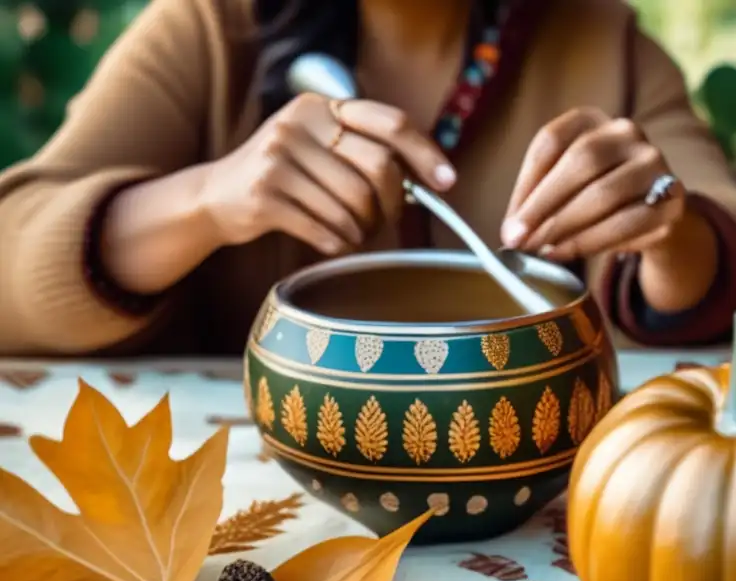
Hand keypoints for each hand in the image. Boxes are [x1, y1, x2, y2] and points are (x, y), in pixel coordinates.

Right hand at [200, 93, 455, 254]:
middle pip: (378, 168)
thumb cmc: (286, 178)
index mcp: (322, 107)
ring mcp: (278, 157)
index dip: (425, 153)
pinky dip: (338, 244)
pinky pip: (325, 229)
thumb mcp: (318, 147)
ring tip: (354, 235)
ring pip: (353, 205)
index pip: (390, 122)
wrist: (216, 197)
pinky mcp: (264, 194)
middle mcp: (299, 123)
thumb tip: (427, 180)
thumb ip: (364, 152)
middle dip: (390, 205)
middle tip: (385, 222)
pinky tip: (334, 245)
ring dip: (362, 232)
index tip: (447, 182)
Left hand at [501, 108, 682, 259]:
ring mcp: (654, 162)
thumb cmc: (595, 200)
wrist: (652, 217)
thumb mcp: (563, 188)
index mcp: (591, 119)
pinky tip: (566, 253)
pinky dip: (590, 241)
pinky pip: (627, 222)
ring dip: (565, 226)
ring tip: (539, 250)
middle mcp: (626, 132)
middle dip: (543, 206)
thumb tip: (511, 231)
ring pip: (604, 193)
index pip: (551, 141)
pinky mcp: (671, 200)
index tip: (509, 223)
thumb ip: (538, 200)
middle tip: (518, 240)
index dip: (525, 184)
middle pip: (581, 161)